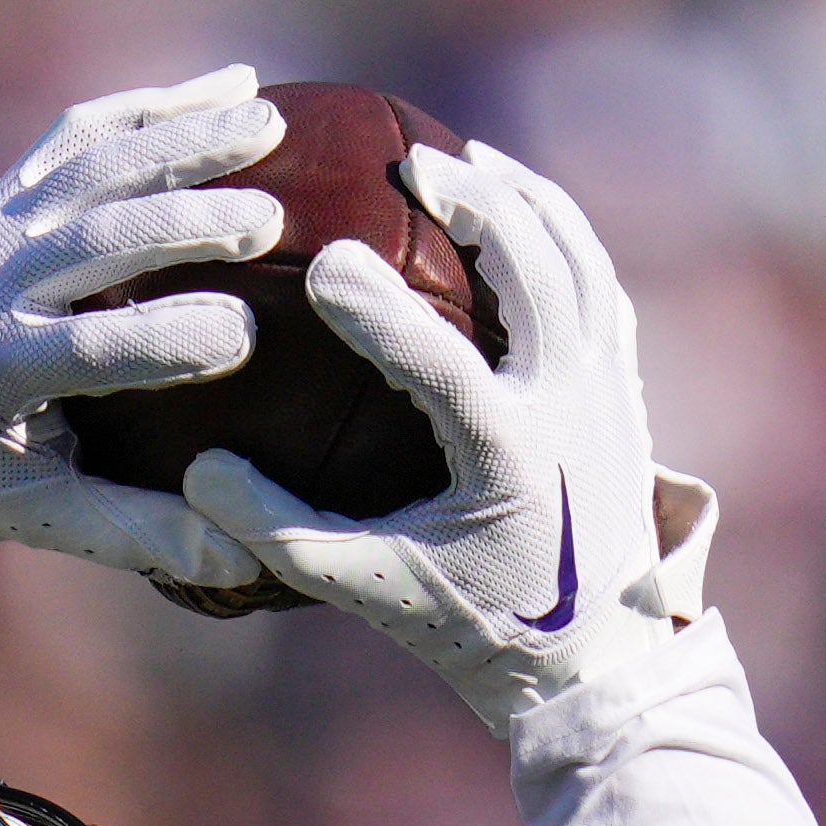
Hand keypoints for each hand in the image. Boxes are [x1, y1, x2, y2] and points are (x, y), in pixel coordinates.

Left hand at [0, 68, 286, 594]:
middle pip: (96, 240)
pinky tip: (233, 86)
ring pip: (95, 167)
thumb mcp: (40, 513)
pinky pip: (83, 132)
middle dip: (184, 222)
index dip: (161, 341)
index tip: (240, 337)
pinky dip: (156, 104)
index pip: (85, 349)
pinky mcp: (9, 189)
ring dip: (184, 139)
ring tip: (270, 123)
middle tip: (269, 221)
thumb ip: (138, 531)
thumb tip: (246, 555)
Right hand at [179, 142, 720, 727]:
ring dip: (528, 201)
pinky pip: (599, 287)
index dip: (376, 309)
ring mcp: (609, 395)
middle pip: (537, 273)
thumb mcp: (371, 591)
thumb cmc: (474, 630)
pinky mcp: (625, 392)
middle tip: (412, 164)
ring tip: (468, 161)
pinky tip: (518, 208)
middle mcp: (573, 412)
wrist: (597, 664)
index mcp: (509, 459)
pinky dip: (562, 235)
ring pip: (581, 262)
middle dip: (478, 205)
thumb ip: (281, 533)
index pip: (439, 362)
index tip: (322, 261)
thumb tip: (200, 474)